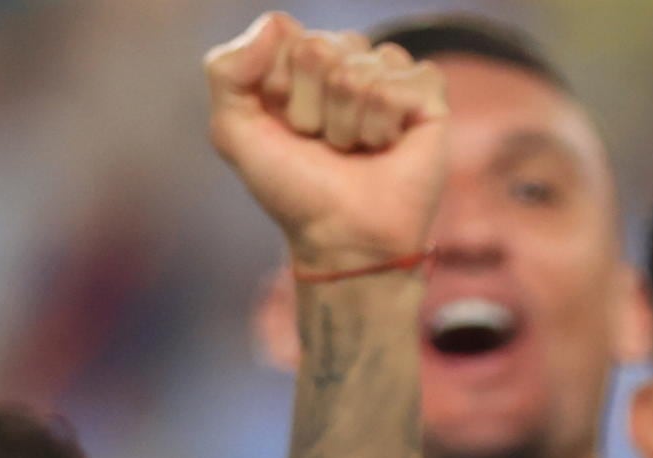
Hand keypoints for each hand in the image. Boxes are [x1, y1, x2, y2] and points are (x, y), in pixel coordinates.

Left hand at [201, 15, 451, 282]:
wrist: (343, 238)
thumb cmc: (293, 188)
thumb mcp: (233, 130)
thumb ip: (225, 69)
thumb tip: (279, 23)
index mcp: (299, 61)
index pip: (284, 33)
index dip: (278, 86)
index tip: (287, 127)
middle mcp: (344, 60)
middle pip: (319, 48)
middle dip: (312, 107)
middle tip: (323, 144)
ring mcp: (387, 75)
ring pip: (357, 71)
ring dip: (347, 125)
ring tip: (355, 151)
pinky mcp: (427, 95)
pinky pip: (396, 84)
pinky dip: (384, 124)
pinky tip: (388, 146)